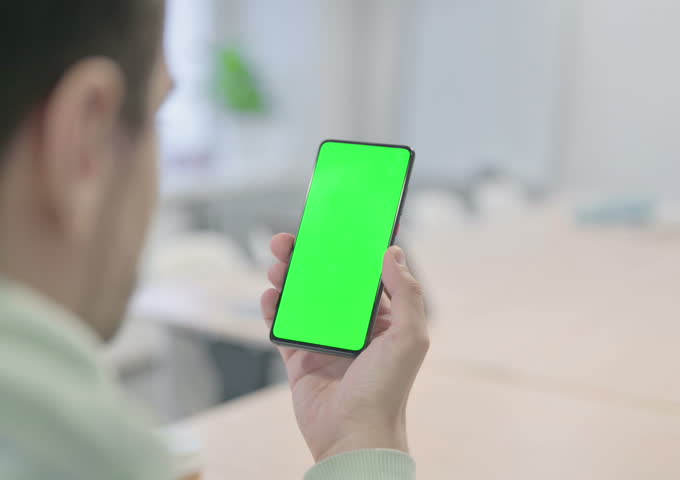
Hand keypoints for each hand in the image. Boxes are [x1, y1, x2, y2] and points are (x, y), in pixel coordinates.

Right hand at [261, 233, 429, 461]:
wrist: (353, 436)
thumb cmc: (387, 389)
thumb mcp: (410, 336)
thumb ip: (407, 292)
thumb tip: (393, 252)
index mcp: (380, 319)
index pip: (359, 275)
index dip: (343, 251)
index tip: (328, 228)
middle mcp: (350, 327)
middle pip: (324, 282)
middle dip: (305, 259)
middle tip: (287, 241)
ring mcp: (323, 341)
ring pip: (300, 299)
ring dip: (286, 279)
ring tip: (276, 266)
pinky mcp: (299, 358)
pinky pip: (282, 327)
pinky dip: (272, 309)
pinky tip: (269, 296)